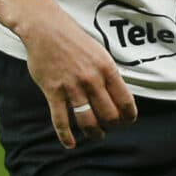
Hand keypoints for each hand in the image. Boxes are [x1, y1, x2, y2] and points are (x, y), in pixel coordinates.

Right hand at [16, 4, 137, 148]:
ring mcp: (72, 87)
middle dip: (112, 125)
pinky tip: (70, 145)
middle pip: (109, 115)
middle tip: (110, 127)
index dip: (129, 116)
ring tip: (96, 136)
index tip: (128, 121)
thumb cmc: (75, 40)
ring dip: (94, 133)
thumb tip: (118, 94)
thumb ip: (109, 74)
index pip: (125, 101)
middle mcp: (92, 80)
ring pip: (88, 120)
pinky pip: (60, 119)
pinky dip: (65, 135)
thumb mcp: (100, 53)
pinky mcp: (53, 91)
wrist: (46, 30)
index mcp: (107, 70)